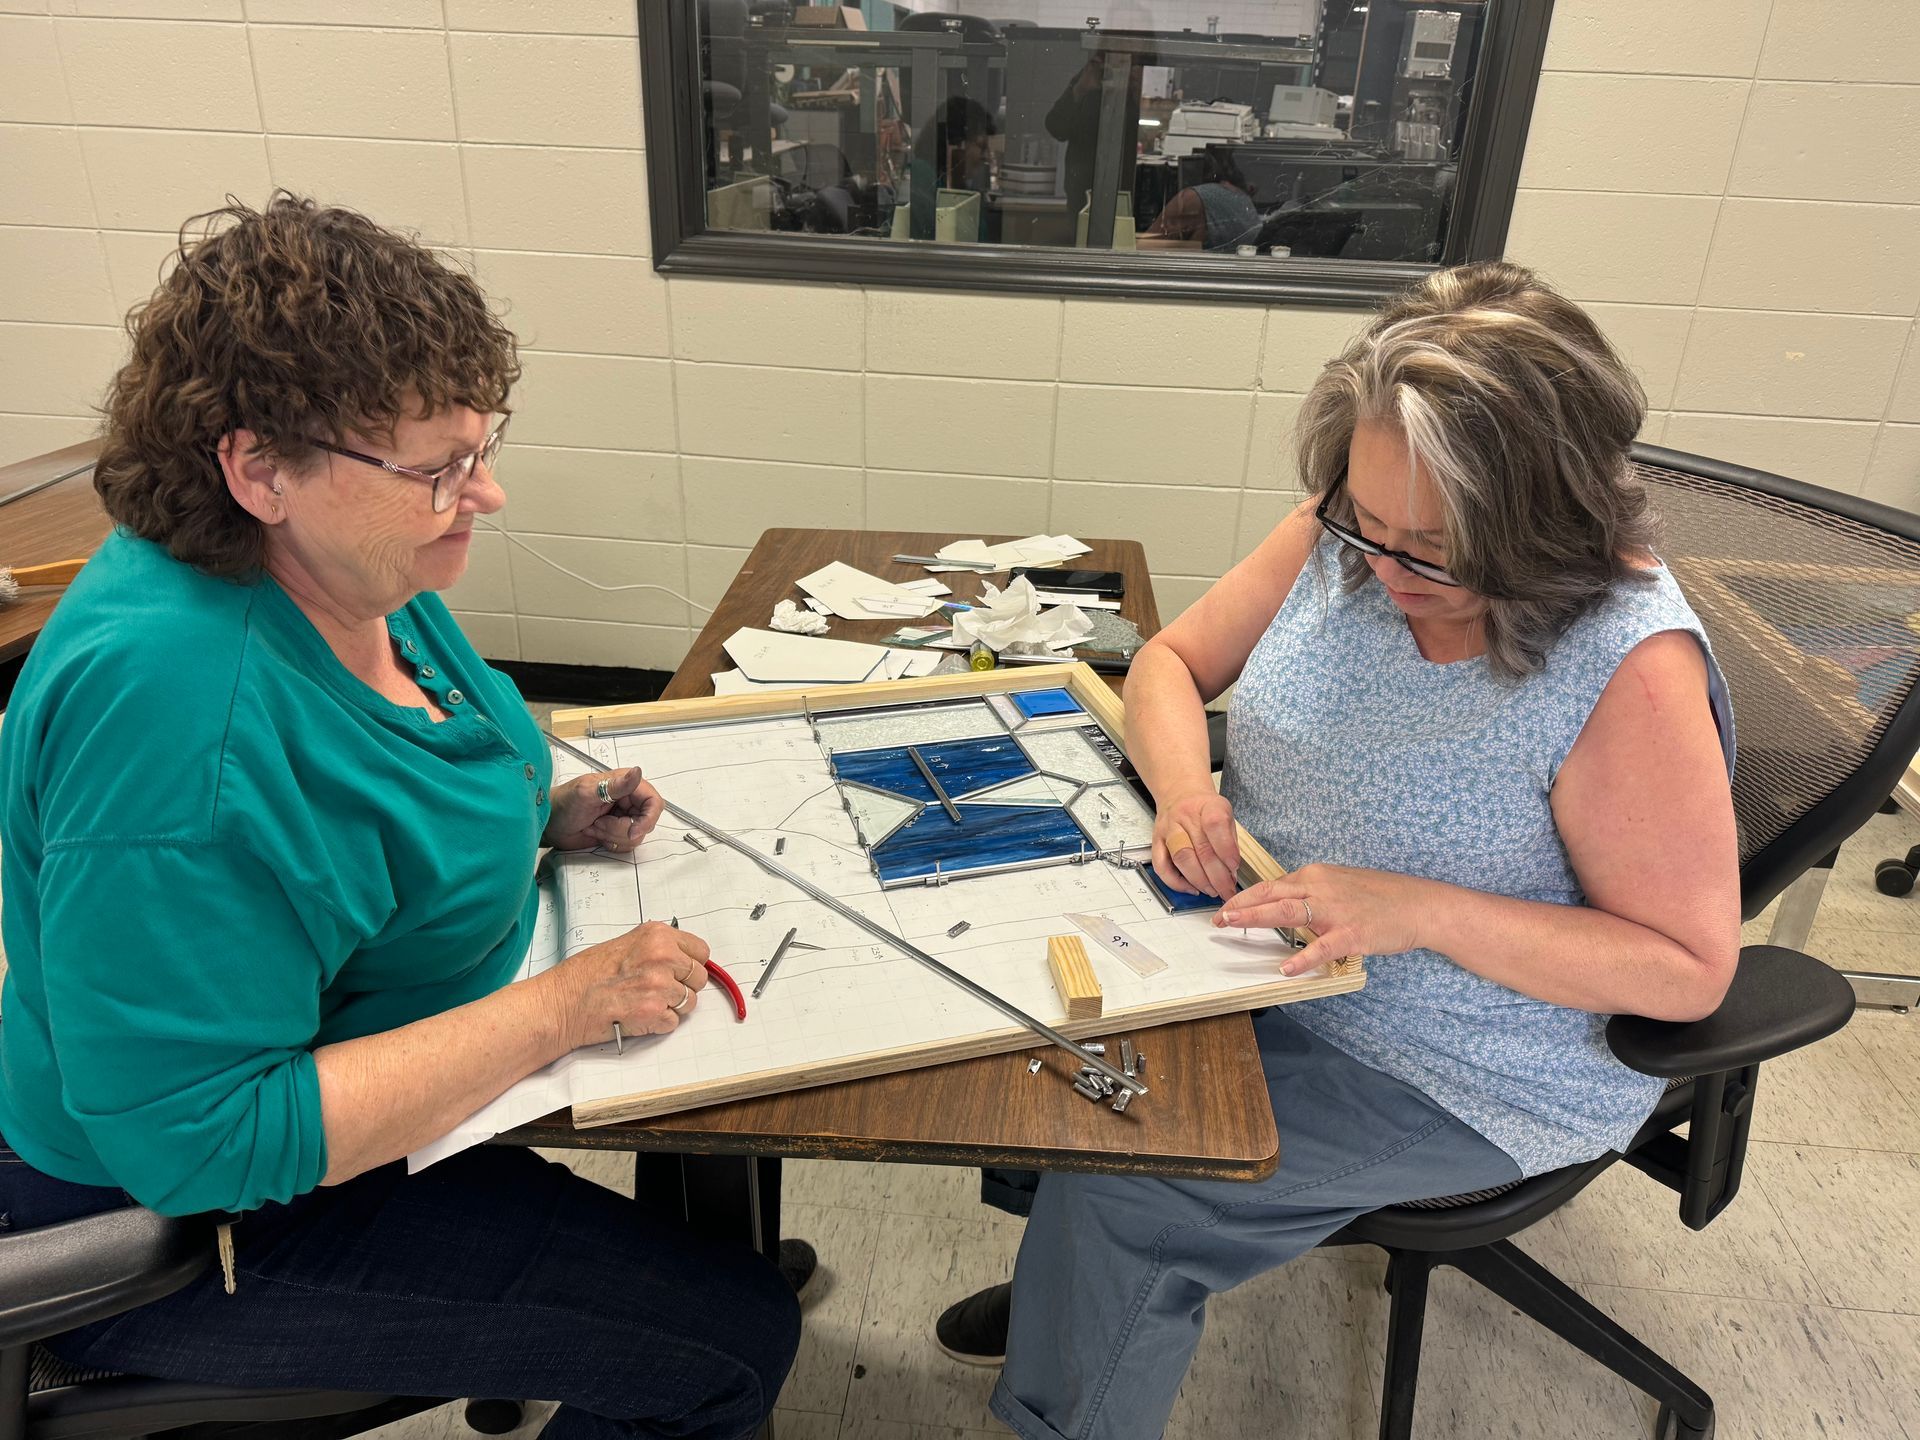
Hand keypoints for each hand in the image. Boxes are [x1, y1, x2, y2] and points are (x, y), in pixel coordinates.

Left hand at [545, 767, 662, 852]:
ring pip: (636, 836)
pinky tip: (595, 833)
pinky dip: (611, 843)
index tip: (632, 831)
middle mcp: (628, 800)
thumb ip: (615, 785)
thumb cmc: (562, 803)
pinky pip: (627, 844)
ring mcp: (623, 817)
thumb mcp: (587, 792)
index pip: (653, 802)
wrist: (548, 823)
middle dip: (622, 829)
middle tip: (599, 824)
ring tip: (593, 826)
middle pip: (645, 822)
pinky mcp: (616, 832)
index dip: (648, 819)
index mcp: (625, 784)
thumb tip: (637, 772)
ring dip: (613, 836)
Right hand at [547, 921, 710, 1048]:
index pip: (701, 951)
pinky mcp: (655, 1013)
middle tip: (657, 990)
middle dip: (683, 986)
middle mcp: (663, 957)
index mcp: (657, 936)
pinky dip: (659, 1023)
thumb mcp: (625, 944)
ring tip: (643, 1002)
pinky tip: (638, 1015)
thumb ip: (656, 948)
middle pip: (699, 978)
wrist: (563, 1002)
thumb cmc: (585, 975)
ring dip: (671, 1006)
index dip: (691, 963)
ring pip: (689, 1002)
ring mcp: (661, 986)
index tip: (681, 971)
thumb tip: (681, 959)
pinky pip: (674, 1022)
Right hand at [1152, 790, 1240, 898]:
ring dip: (1199, 880)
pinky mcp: (1156, 841)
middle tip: (1227, 890)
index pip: (1215, 825)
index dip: (1226, 849)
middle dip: (1217, 876)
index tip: (1234, 867)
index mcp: (1208, 805)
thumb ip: (1230, 841)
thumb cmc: (1206, 808)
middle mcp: (1185, 816)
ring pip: (1181, 858)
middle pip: (1200, 849)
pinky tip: (1191, 888)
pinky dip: (1176, 882)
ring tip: (1212, 891)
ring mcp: (1168, 829)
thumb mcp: (1226, 814)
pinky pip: (1161, 866)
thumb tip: (1231, 872)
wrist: (1180, 793)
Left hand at [1215, 863, 1435, 975]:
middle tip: (1217, 919)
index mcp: (1316, 876)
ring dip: (1255, 919)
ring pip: (1287, 912)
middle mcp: (1320, 888)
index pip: (1271, 885)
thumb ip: (1313, 894)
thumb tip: (1286, 905)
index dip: (1245, 897)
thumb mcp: (1341, 885)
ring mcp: (1335, 911)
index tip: (1226, 908)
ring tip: (1232, 927)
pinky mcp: (1352, 934)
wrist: (1420, 904)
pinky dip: (1302, 958)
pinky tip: (1286, 968)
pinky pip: (1321, 947)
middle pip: (1270, 895)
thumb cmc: (1382, 897)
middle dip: (1240, 907)